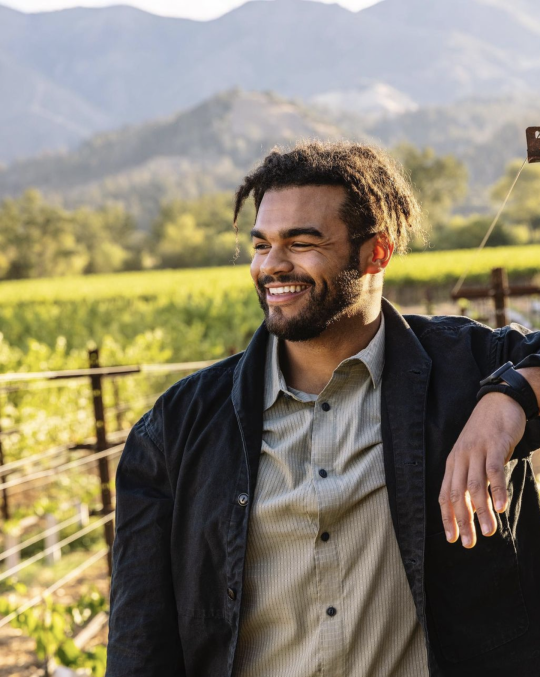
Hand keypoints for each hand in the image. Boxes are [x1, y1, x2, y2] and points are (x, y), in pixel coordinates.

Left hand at [438, 392, 525, 547]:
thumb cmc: (487, 433)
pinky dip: (496, 490)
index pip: (445, 495)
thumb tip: (476, 506)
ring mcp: (477, 451)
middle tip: (469, 543)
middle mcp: (461, 458)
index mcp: (453, 463)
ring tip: (488, 531)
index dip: (447, 518)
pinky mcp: (494, 444)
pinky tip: (500, 507)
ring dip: (480, 511)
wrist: (499, 401)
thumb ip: (473, 477)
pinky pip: (493, 470)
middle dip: (462, 521)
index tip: (452, 539)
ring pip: (475, 486)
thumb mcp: (474, 455)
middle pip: (457, 494)